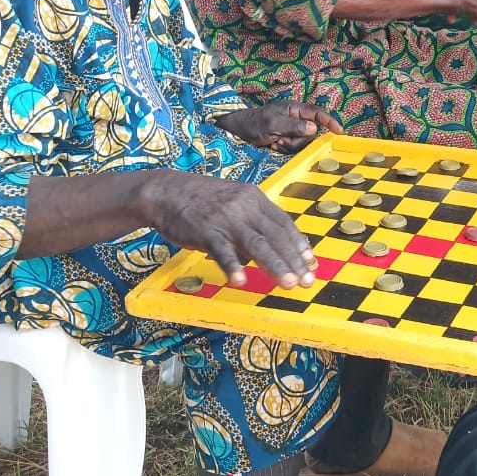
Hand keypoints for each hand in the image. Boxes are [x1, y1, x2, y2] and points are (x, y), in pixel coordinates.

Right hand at [145, 171, 316, 287]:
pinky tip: (240, 281)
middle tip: (307, 281)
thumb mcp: (233, 202)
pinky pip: (221, 251)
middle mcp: (243, 206)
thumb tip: (272, 248)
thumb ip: (253, 221)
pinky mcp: (204, 230)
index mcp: (254, 198)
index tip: (311, 261)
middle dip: (293, 260)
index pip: (283, 222)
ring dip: (275, 265)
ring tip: (288, 284)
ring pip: (256, 244)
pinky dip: (232, 266)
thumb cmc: (201, 201)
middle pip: (275, 235)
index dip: (298, 243)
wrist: (165, 192)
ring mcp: (225, 218)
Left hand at [215, 101, 342, 153]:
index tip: (339, 131)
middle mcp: (296, 119)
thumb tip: (314, 128)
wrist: (239, 131)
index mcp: (295, 109)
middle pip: (310, 134)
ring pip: (302, 143)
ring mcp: (292, 130)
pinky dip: (283, 149)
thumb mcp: (274, 124)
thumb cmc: (255, 123)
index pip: (317, 113)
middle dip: (297, 140)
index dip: (329, 121)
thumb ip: (295, 126)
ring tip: (274, 141)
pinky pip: (293, 149)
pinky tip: (273, 144)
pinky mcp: (287, 139)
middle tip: (280, 139)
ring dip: (288, 145)